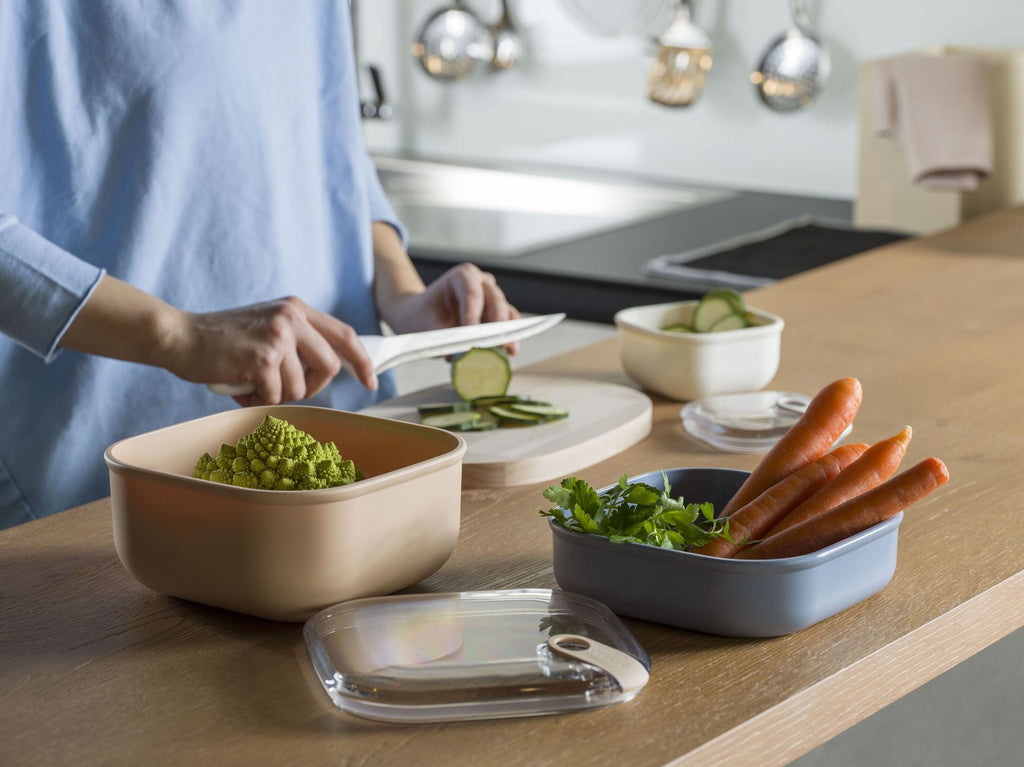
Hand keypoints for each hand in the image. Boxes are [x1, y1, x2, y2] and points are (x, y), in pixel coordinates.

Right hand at [167, 296, 376, 405]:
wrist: (179, 336)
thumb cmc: (222, 340)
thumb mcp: (267, 326)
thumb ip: (296, 341)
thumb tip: (326, 371)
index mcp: (297, 308)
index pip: (344, 334)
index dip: (361, 360)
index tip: (371, 381)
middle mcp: (292, 317)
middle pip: (329, 367)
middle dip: (312, 388)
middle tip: (283, 390)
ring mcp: (278, 336)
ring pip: (301, 387)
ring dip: (277, 395)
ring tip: (252, 384)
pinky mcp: (262, 358)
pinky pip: (275, 396)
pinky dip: (257, 399)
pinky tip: (240, 386)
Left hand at [385, 262, 522, 353]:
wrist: (421, 318)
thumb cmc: (422, 317)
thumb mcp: (425, 327)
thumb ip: (442, 338)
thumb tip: (458, 355)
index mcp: (462, 277)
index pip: (472, 293)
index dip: (474, 313)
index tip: (473, 332)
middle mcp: (482, 283)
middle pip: (494, 300)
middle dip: (496, 323)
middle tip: (496, 343)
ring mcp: (492, 299)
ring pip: (506, 312)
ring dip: (508, 332)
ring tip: (509, 350)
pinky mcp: (497, 316)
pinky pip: (508, 325)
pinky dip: (509, 338)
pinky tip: (510, 352)